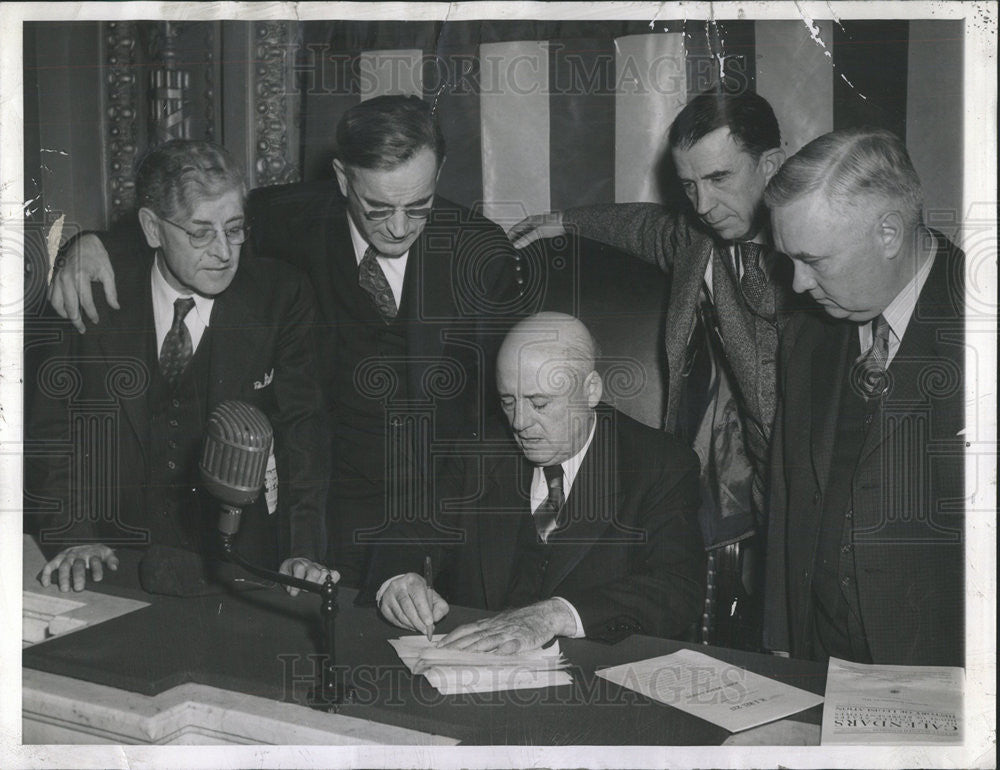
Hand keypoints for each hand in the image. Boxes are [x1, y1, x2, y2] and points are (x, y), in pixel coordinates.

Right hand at [40, 544, 118, 591]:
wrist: (84, 541)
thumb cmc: (96, 552)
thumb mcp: (106, 552)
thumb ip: (112, 559)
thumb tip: (114, 568)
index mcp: (92, 553)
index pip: (95, 561)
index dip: (97, 569)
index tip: (97, 579)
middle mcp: (79, 555)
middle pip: (78, 566)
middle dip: (78, 577)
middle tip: (78, 588)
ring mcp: (67, 556)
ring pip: (64, 566)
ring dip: (63, 578)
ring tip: (65, 589)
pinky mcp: (58, 558)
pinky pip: (50, 565)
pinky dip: (46, 574)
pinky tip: (46, 584)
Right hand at [48, 233, 118, 332]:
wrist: (83, 241)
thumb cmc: (97, 257)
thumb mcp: (108, 272)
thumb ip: (111, 291)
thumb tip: (116, 307)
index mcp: (81, 276)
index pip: (85, 301)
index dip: (91, 313)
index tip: (96, 321)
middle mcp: (66, 278)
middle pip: (69, 305)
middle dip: (76, 320)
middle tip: (82, 329)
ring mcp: (57, 277)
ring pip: (56, 302)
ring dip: (64, 314)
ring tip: (73, 320)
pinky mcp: (53, 277)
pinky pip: (50, 294)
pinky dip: (56, 304)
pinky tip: (64, 310)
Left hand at [279, 557, 339, 596]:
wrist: (296, 564)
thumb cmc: (290, 573)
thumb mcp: (284, 576)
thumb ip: (287, 584)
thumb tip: (292, 591)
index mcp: (298, 563)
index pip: (300, 568)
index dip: (298, 579)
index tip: (294, 592)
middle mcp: (310, 564)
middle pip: (315, 571)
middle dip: (310, 583)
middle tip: (306, 590)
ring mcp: (320, 567)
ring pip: (325, 573)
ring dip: (320, 583)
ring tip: (315, 588)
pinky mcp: (327, 571)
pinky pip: (335, 574)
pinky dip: (333, 580)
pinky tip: (327, 585)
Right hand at [379, 573, 448, 634]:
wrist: (402, 587)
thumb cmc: (420, 593)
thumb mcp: (433, 595)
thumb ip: (439, 606)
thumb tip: (435, 619)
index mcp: (412, 580)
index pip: (418, 597)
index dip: (424, 612)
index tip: (430, 623)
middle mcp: (398, 586)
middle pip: (408, 608)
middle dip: (419, 622)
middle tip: (426, 630)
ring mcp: (389, 596)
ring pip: (401, 616)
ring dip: (412, 625)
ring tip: (420, 628)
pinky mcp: (384, 606)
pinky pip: (394, 620)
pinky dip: (405, 626)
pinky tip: (411, 626)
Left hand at [437, 599, 574, 653]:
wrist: (545, 614)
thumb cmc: (523, 621)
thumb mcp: (502, 623)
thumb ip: (488, 633)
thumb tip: (470, 642)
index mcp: (490, 624)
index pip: (467, 629)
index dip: (453, 637)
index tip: (440, 645)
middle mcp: (496, 627)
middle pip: (473, 636)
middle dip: (457, 645)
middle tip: (442, 653)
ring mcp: (509, 633)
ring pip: (488, 641)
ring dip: (474, 648)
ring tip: (462, 655)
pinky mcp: (523, 640)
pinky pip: (511, 645)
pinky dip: (502, 649)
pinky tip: (495, 655)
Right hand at [506, 212, 564, 248]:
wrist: (566, 223)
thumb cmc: (554, 224)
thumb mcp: (539, 232)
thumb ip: (527, 238)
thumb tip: (516, 244)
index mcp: (528, 221)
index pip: (514, 229)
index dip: (509, 236)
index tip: (507, 244)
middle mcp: (532, 223)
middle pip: (519, 232)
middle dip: (515, 239)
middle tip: (512, 248)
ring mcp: (537, 227)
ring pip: (526, 235)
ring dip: (523, 241)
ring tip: (520, 249)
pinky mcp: (542, 231)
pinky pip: (532, 237)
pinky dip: (529, 241)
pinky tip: (530, 247)